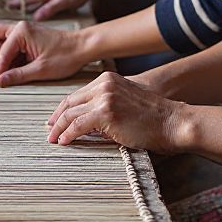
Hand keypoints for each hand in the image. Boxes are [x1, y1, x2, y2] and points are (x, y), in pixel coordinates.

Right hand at [0, 20, 87, 85]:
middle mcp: (20, 27)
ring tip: (9, 72)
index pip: (0, 52)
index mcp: (21, 31)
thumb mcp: (41, 69)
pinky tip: (16, 68)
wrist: (82, 48)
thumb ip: (17, 75)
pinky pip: (10, 44)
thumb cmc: (65, 56)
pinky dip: (9, 57)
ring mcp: (23, 31)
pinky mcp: (28, 37)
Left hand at [46, 72, 186, 151]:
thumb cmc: (152, 118)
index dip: (64, 109)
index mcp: (108, 79)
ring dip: (59, 128)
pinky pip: (78, 125)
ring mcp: (104, 97)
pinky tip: (64, 142)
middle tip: (49, 131)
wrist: (171, 122)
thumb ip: (105, 106)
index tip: (55, 121)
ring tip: (53, 140)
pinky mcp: (106, 113)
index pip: (77, 94)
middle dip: (57, 118)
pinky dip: (68, 134)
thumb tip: (84, 122)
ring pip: (71, 113)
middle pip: (70, 102)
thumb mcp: (125, 102)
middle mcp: (104, 84)